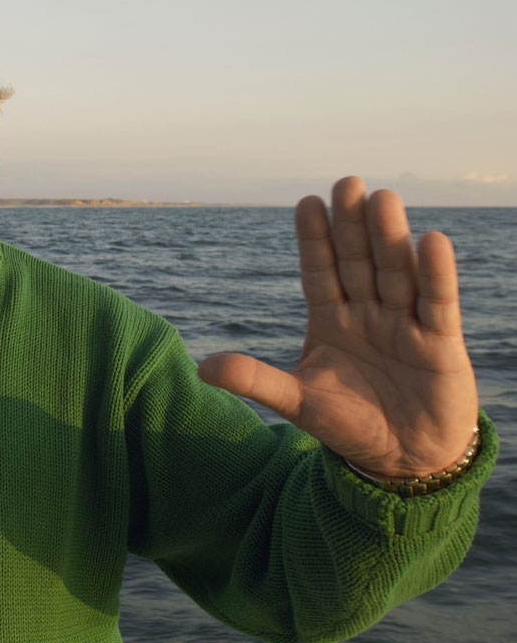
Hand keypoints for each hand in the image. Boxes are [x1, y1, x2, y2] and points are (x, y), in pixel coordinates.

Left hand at [200, 176, 478, 479]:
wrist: (404, 461)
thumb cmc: (349, 425)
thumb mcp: (297, 402)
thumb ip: (256, 381)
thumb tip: (202, 368)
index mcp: (331, 320)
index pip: (319, 271)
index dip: (314, 239)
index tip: (306, 202)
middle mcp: (367, 313)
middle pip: (358, 261)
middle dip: (351, 224)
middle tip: (346, 182)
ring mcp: (404, 324)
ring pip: (395, 272)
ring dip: (389, 237)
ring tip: (382, 198)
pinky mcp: (440, 342)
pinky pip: (437, 302)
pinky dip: (434, 274)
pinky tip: (430, 241)